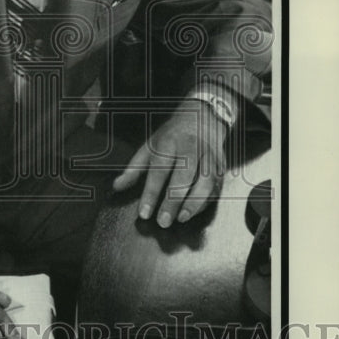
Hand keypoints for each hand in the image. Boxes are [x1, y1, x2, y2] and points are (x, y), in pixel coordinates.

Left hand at [113, 99, 227, 226]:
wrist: (203, 117)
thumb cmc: (172, 136)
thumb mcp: (149, 146)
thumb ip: (134, 169)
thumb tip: (116, 187)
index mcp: (169, 142)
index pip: (159, 169)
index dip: (151, 193)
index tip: (144, 213)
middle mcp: (191, 148)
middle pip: (184, 176)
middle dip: (173, 201)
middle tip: (163, 222)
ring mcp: (209, 157)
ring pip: (205, 182)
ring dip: (194, 203)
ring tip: (181, 219)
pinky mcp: (221, 166)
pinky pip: (217, 186)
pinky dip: (206, 201)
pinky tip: (194, 212)